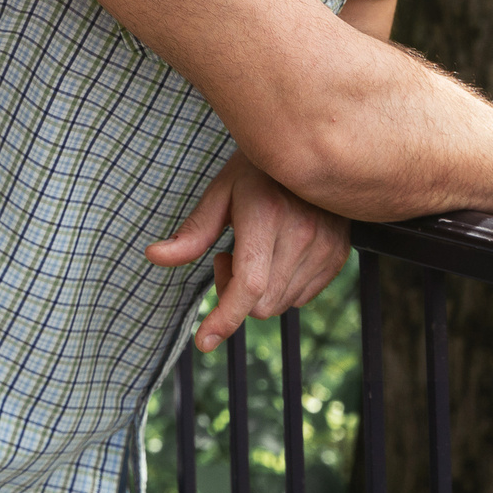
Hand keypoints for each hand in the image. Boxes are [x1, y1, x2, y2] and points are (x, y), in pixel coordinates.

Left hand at [147, 151, 349, 351]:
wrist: (315, 150)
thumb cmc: (258, 169)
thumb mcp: (221, 192)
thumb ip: (192, 232)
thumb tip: (154, 256)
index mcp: (266, 216)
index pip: (248, 286)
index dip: (224, 319)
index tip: (204, 342)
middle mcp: (301, 234)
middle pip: (261, 305)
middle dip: (234, 293)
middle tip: (227, 256)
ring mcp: (325, 246)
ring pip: (282, 304)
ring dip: (259, 290)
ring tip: (256, 249)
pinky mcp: (338, 255)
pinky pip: (302, 297)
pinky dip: (282, 286)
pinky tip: (278, 254)